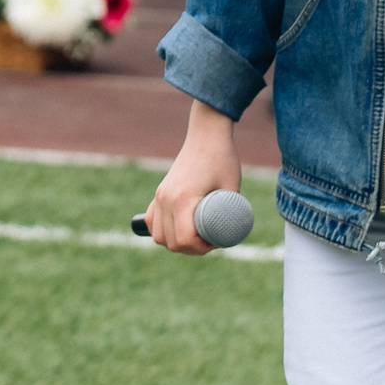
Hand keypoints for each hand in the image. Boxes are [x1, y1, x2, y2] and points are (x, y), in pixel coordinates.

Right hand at [143, 100, 241, 254]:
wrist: (206, 135)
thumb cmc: (222, 160)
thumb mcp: (232, 190)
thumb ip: (230, 212)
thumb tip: (231, 234)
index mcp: (181, 200)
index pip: (184, 240)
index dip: (201, 249)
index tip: (216, 243)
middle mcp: (165, 199)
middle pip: (170, 242)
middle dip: (190, 249)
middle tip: (210, 242)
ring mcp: (159, 196)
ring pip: (158, 234)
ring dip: (175, 242)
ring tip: (196, 236)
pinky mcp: (159, 192)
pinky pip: (152, 220)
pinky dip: (162, 230)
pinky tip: (178, 228)